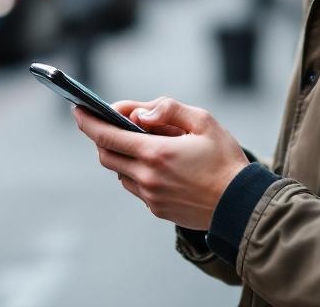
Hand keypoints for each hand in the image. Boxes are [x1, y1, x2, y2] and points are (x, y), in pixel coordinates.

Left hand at [73, 97, 248, 229]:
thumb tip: (138, 115)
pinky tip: (159, 165)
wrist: (241, 204)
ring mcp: (151, 197)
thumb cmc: (224, 159)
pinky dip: (138, 173)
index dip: (89, 122)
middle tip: (110, 124)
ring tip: (146, 144)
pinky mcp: (157, 210)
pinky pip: (136, 188)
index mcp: (156, 153)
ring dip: (123, 157)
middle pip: (107, 156)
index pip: (108, 136)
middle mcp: (148, 178)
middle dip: (103, 138)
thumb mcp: (203, 121)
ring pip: (121, 173)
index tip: (77, 110)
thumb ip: (167, 110)